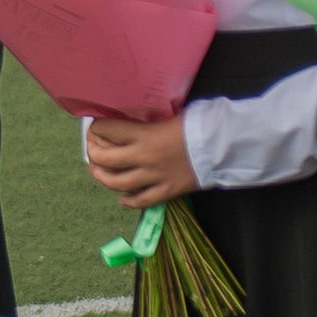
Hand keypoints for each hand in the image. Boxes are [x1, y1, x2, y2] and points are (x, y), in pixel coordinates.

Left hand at [83, 116, 197, 208]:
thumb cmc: (198, 125)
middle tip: (93, 151)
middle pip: (104, 159)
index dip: (96, 128)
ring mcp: (154, 177)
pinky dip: (127, 201)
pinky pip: (140, 201)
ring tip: (98, 173)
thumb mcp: (167, 115)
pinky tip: (121, 199)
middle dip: (93, 154)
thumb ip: (146, 119)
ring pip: (116, 183)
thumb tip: (130, 115)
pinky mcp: (166, 191)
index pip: (105, 130)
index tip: (96, 128)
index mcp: (143, 134)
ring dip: (102, 178)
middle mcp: (143, 156)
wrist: (223, 147)